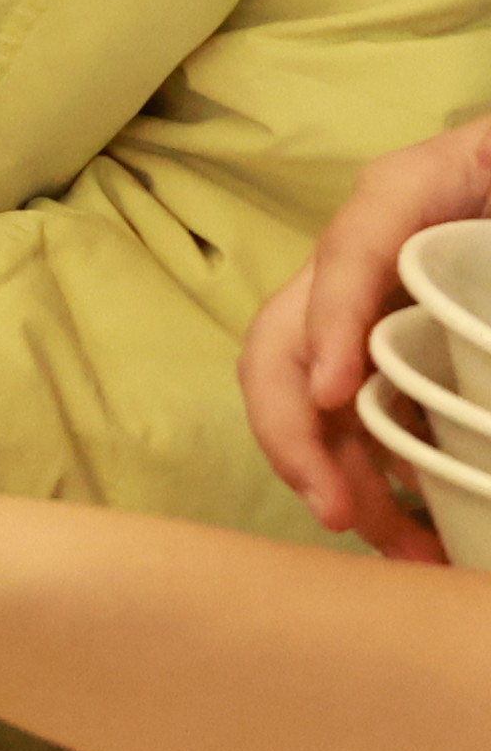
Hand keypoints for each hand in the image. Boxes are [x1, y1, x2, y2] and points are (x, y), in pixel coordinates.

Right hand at [249, 119, 490, 557]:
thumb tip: (467, 233)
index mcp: (401, 196)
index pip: (344, 259)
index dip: (329, 327)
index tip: (337, 396)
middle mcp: (361, 260)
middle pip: (283, 346)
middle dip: (295, 435)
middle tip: (336, 511)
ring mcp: (371, 311)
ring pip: (315, 402)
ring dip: (336, 482)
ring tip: (398, 554)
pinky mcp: (398, 352)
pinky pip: (366, 422)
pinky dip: (378, 482)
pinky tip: (419, 531)